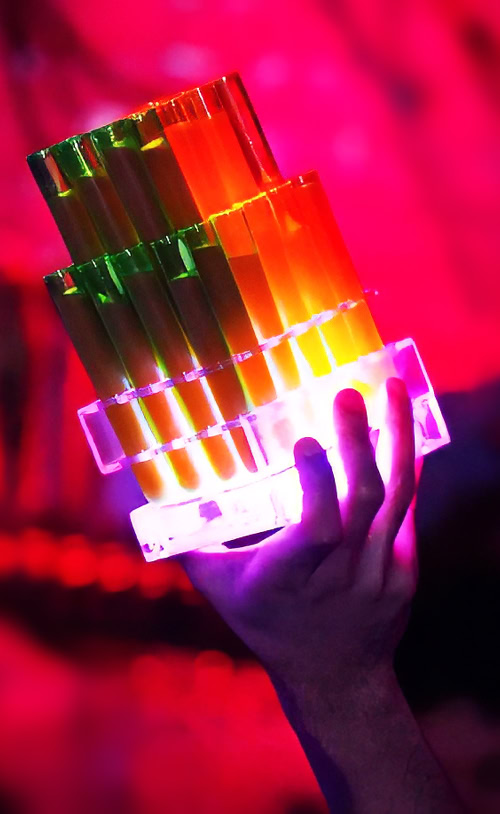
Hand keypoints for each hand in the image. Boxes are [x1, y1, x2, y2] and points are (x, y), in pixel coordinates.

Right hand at [179, 378, 415, 690]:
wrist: (336, 678)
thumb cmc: (267, 622)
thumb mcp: (220, 587)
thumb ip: (187, 540)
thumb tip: (145, 494)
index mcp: (290, 579)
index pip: (316, 530)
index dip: (317, 483)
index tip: (305, 439)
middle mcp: (341, 575)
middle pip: (360, 502)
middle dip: (356, 443)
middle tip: (345, 395)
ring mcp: (379, 573)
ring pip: (395, 498)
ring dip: (394, 438)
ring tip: (390, 388)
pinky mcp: (405, 570)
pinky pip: (409, 509)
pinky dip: (407, 462)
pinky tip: (404, 422)